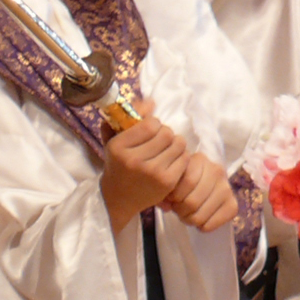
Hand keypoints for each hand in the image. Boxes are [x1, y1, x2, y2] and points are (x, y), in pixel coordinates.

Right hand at [101, 111, 187, 229]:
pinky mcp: (167, 182)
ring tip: (166, 149)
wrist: (119, 197)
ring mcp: (152, 172)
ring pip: (178, 144)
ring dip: (175, 143)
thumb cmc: (118, 163)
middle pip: (167, 133)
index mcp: (119, 147)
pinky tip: (171, 161)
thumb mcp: (115, 138)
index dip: (153, 123)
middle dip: (165, 133)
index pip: (150, 124)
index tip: (149, 131)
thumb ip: (129, 116)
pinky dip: (181, 156)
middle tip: (160, 140)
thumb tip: (151, 101)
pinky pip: (185, 158)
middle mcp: (135, 160)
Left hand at [161, 153, 236, 232]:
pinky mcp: (233, 205)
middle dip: (180, 211)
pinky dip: (202, 227)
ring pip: (200, 215)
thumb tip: (167, 206)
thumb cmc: (184, 182)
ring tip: (187, 216)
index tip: (171, 200)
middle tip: (178, 211)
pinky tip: (200, 222)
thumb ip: (166, 188)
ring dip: (190, 220)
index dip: (174, 196)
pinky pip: (212, 223)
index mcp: (200, 160)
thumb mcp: (174, 178)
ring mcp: (227, 188)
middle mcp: (217, 171)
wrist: (206, 187)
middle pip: (192, 201)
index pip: (187, 182)